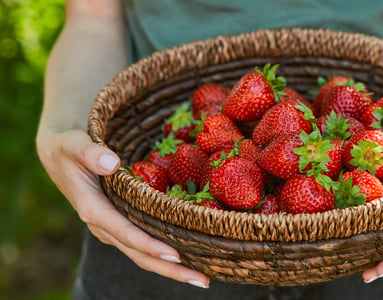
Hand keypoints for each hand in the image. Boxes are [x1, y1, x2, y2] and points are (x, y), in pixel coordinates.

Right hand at [36, 129, 209, 287]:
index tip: (175, 255)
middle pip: (138, 254)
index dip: (149, 245)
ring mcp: (112, 228)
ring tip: (201, 277)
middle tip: (202, 281)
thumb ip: (90, 153)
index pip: (125, 232)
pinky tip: (188, 256)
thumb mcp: (74, 145)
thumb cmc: (68, 148)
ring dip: (171, 268)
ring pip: (142, 254)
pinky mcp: (119, 224)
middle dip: (170, 269)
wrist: (59, 156)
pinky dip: (163, 254)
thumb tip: (112, 164)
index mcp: (93, 209)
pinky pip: (142, 244)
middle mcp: (103, 225)